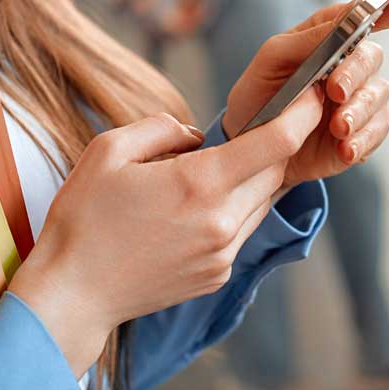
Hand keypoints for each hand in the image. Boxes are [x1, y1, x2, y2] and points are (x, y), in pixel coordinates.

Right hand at [6, 109, 311, 374]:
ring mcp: (223, 255)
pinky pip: (242, 230)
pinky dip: (233, 208)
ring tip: (219, 164)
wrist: (72, 295)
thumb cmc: (83, 218)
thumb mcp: (109, 150)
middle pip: (275, 172)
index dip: (303, 114)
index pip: (275, 143)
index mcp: (199, 184)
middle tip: (264, 120)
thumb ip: (162, 129)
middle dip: (275, 143)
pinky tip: (198, 204)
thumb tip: (196, 135)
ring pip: (261, 202)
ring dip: (253, 178)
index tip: (315, 94)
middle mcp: (222, 222)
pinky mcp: (217, 276)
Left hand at [221, 0, 388, 188]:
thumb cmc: (260, 93)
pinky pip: (377, 131)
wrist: (253, 148)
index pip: (366, 14)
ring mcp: (358, 98)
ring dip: (359, 111)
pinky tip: (344, 149)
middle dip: (356, 73)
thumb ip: (306, 40)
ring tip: (336, 128)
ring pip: (379, 95)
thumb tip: (341, 25)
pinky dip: (363, 140)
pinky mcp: (362, 132)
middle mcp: (349, 64)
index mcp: (329, 36)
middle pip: (371, 57)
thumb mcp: (272, 60)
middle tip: (335, 91)